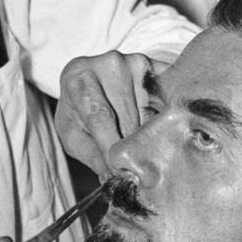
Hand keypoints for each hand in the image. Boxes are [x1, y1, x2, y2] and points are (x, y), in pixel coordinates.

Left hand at [55, 51, 164, 177]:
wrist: (94, 79)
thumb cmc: (79, 110)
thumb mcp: (73, 134)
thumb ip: (91, 155)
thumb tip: (115, 178)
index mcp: (78, 78)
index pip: (99, 116)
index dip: (110, 146)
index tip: (120, 171)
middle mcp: (108, 64)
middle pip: (128, 117)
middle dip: (132, 148)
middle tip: (136, 171)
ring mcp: (137, 63)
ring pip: (151, 114)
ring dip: (150, 139)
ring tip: (146, 152)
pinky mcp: (159, 67)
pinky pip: (168, 103)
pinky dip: (166, 124)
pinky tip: (161, 134)